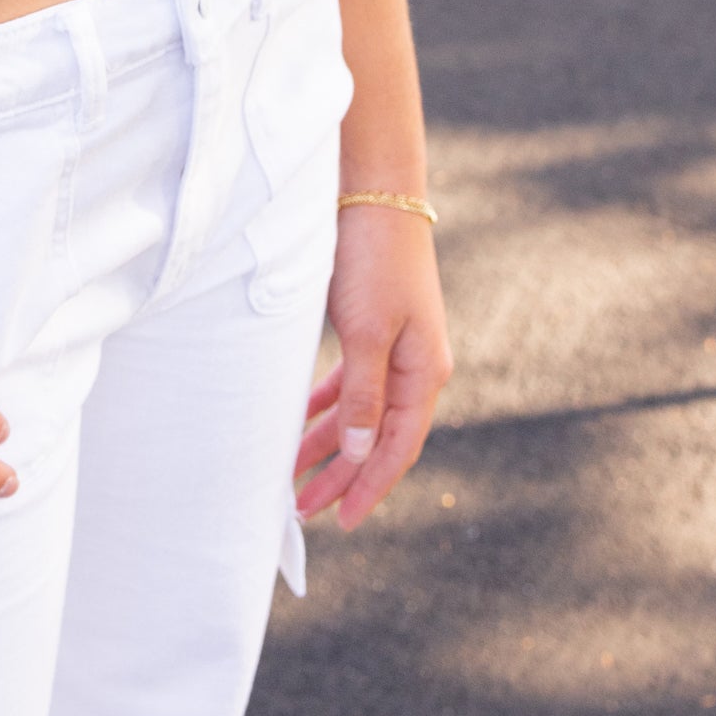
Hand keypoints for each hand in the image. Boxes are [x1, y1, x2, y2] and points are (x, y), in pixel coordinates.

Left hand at [294, 205, 451, 529]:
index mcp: (423, 373)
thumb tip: (357, 451)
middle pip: (376, 438)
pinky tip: (300, 421)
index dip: (368, 488)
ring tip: (292, 477)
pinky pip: (350, 383)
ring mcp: (395, 348)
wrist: (375, 193)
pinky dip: (325, 406)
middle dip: (340, 477)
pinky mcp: (373, 329)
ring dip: (327, 444)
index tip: (342, 523)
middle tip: (302, 511)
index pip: (396, 448)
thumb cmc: (374, 260)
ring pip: (359, 413)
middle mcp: (415, 367)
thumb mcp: (367, 332)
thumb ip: (362, 395)